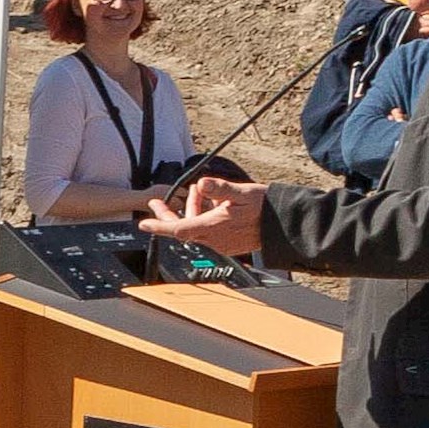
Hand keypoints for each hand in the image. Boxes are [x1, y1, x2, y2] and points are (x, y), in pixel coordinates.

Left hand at [140, 176, 264, 260]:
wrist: (285, 224)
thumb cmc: (265, 207)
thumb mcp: (242, 192)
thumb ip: (220, 188)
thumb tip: (202, 183)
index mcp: (214, 227)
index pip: (179, 229)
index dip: (159, 226)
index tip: (143, 224)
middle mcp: (214, 239)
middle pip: (182, 228)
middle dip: (168, 214)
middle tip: (156, 202)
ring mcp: (221, 243)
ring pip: (195, 227)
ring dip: (191, 210)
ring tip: (198, 190)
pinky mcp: (228, 244)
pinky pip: (208, 231)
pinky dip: (203, 217)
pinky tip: (212, 203)